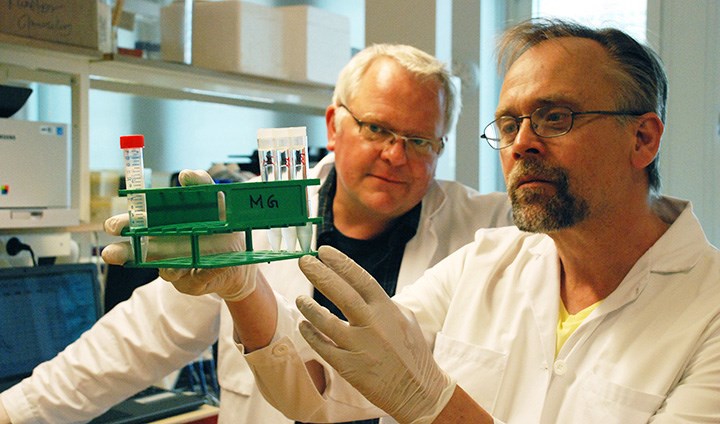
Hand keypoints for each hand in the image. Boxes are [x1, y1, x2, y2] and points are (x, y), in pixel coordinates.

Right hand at [101, 169, 256, 301]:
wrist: (239, 254)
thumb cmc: (218, 223)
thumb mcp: (214, 200)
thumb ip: (201, 184)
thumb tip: (186, 175)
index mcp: (161, 227)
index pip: (136, 225)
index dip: (123, 226)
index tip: (112, 227)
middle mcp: (163, 249)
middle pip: (139, 253)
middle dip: (124, 252)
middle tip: (110, 253)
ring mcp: (176, 268)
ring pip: (166, 271)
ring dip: (167, 268)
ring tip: (168, 267)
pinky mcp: (192, 284)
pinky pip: (195, 280)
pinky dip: (200, 274)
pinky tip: (204, 269)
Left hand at [297, 246, 455, 423]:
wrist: (419, 391)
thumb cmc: (412, 353)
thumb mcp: (405, 320)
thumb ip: (383, 303)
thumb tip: (361, 288)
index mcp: (387, 310)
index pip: (360, 278)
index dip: (340, 263)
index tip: (324, 251)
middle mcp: (373, 325)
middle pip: (341, 294)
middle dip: (320, 274)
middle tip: (304, 261)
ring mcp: (360, 347)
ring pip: (326, 322)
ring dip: (309, 307)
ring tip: (300, 297)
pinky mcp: (349, 367)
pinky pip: (323, 347)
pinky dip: (311, 334)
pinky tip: (304, 325)